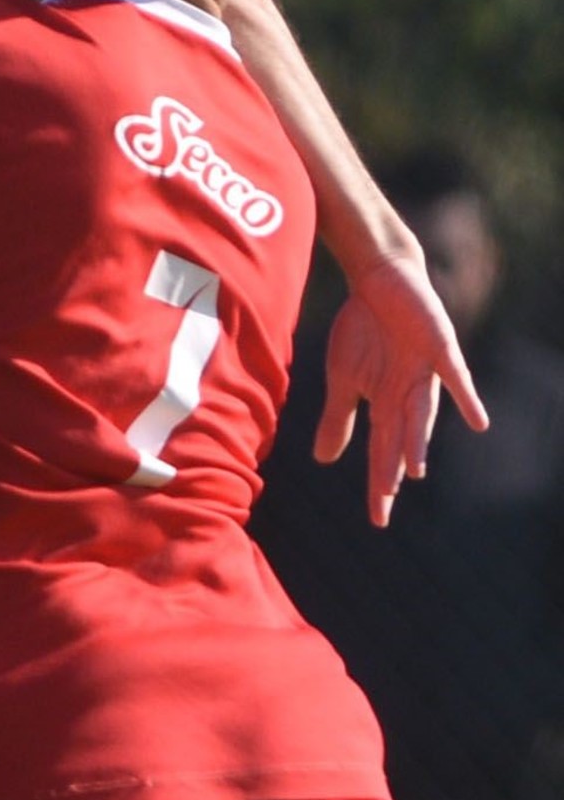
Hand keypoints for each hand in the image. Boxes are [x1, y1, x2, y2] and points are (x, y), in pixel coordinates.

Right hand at [313, 248, 488, 526]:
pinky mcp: (439, 346)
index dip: (379, 482)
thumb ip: (338, 418)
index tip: (377, 520)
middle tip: (386, 503)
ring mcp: (426, 372)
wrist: (379, 278)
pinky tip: (478, 422)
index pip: (381, 451)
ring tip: (414, 470)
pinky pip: (454, 375)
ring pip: (421, 413)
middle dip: (392, 469)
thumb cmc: (364, 330)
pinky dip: (466, 397)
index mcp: (384, 404)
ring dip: (418, 440)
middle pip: (399, 438)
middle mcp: (407, 395)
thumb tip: (322, 459)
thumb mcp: (342, 377)